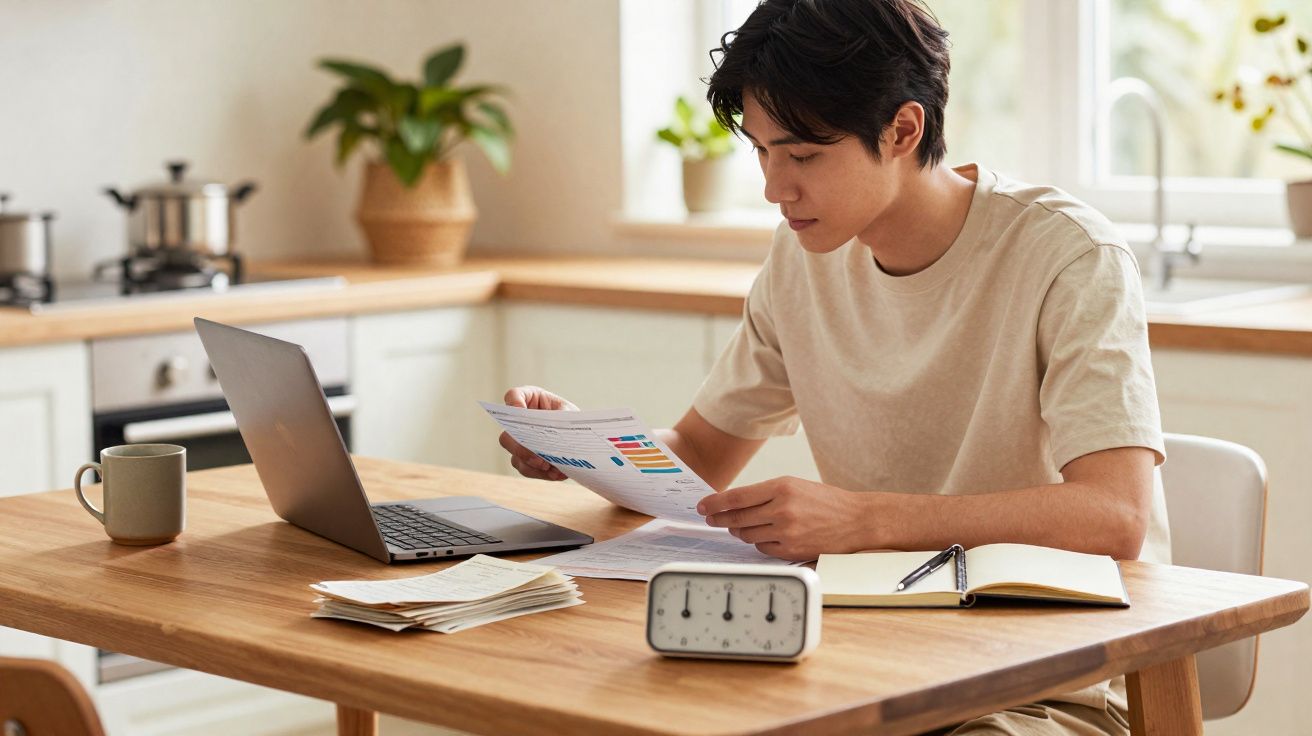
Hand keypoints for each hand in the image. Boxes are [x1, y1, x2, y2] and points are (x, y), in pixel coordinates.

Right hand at [499, 386, 578, 480]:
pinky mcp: (524, 459)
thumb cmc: (570, 417)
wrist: (577, 436)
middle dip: (521, 448)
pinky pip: (526, 469)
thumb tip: (555, 428)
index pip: (512, 396)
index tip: (521, 412)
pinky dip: (541, 473)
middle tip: (538, 457)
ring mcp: (518, 442)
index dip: (513, 404)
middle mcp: (518, 422)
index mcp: (528, 400)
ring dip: (533, 464)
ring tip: (552, 467)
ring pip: (515, 456)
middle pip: (506, 435)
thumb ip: (563, 416)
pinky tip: (556, 472)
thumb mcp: (570, 412)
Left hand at [697, 476, 866, 560]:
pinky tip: (764, 536)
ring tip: (739, 526)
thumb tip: (736, 503)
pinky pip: (763, 549)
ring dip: (740, 531)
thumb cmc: (827, 501)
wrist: (857, 521)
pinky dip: (759, 543)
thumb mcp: (796, 486)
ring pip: (748, 535)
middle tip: (711, 519)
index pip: (738, 497)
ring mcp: (787, 531)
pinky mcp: (792, 550)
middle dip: (720, 519)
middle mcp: (782, 509)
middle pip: (738, 517)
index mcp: (782, 487)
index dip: (715, 503)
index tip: (703, 506)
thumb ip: (767, 493)